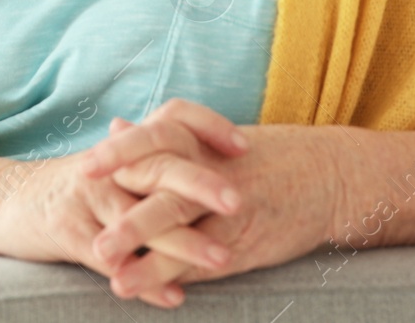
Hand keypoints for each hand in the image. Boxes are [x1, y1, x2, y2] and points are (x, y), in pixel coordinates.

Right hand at [0, 142, 244, 308]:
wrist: (7, 201)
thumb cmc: (77, 188)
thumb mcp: (117, 166)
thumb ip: (157, 158)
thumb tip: (210, 148)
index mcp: (127, 146)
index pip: (171, 120)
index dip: (208, 127)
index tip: (244, 146)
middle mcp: (109, 166)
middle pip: (159, 166)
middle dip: (201, 184)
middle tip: (239, 202)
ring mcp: (87, 196)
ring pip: (138, 217)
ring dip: (182, 242)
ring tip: (221, 259)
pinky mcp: (66, 230)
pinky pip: (110, 257)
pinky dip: (144, 278)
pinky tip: (172, 295)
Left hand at [82, 101, 343, 300]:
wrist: (331, 177)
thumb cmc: (265, 158)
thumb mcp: (211, 139)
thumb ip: (161, 137)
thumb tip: (114, 124)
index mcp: (201, 142)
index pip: (155, 140)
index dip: (119, 153)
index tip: (83, 169)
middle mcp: (213, 170)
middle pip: (162, 180)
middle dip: (124, 202)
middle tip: (87, 217)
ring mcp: (230, 206)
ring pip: (179, 221)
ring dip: (140, 244)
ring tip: (108, 268)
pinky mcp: (244, 240)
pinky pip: (201, 259)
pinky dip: (169, 273)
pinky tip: (141, 290)